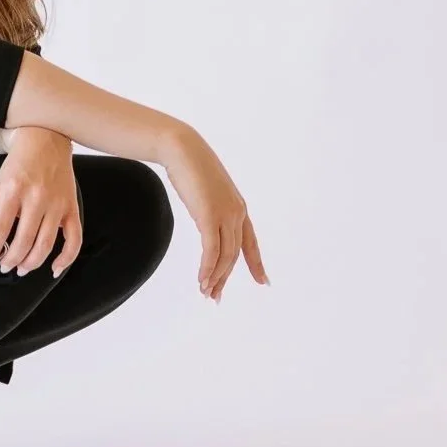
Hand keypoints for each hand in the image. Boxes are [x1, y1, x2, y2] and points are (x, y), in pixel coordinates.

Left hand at [0, 128, 81, 276]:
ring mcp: (57, 204)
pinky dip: (66, 258)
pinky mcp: (71, 207)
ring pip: (46, 244)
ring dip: (32, 263)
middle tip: (5, 266)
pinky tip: (55, 268)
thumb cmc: (20, 165)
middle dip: (11, 260)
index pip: (0, 229)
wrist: (45, 141)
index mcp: (13, 190)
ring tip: (21, 268)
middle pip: (23, 241)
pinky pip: (74, 239)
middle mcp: (36, 198)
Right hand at [162, 125, 268, 301]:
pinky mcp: (209, 216)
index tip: (264, 281)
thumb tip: (206, 216)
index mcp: (239, 208)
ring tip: (206, 293)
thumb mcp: (205, 191)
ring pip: (225, 256)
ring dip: (214, 277)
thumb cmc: (190, 167)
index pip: (251, 243)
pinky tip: (202, 280)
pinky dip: (207, 268)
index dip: (257, 264)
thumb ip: (210, 206)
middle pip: (234, 255)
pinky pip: (211, 250)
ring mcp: (225, 214)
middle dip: (225, 278)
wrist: (182, 149)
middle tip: (215, 297)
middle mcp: (237, 213)